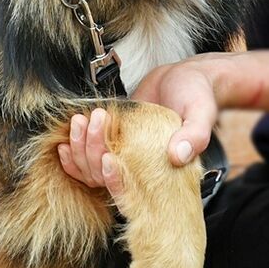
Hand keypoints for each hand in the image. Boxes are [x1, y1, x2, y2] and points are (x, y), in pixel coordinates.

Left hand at [58, 54, 229, 189]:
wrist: (188, 77)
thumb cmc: (198, 96)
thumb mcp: (201, 113)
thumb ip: (194, 135)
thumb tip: (177, 156)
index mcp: (163, 170)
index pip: (132, 190)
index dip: (114, 180)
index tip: (107, 158)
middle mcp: (141, 167)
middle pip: (104, 176)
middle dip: (91, 151)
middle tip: (94, 120)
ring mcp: (125, 153)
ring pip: (91, 168)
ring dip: (79, 148)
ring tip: (81, 120)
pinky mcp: (115, 139)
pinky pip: (89, 155)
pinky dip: (74, 151)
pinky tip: (66, 141)